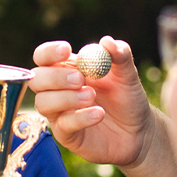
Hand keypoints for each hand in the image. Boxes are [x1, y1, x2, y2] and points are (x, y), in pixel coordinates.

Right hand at [29, 36, 157, 167]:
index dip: (49, 52)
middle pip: (37, 79)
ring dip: (66, 98)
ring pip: (43, 102)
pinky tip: (99, 114)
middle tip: (79, 79)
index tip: (66, 50)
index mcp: (67, 69)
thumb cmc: (128, 99)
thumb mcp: (128, 75)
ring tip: (92, 96)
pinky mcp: (66, 134)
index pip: (43, 56)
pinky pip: (62, 125)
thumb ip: (120, 56)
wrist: (139, 132)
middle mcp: (57, 90)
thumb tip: (107, 41)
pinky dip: (80, 117)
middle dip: (55, 77)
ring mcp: (59, 113)